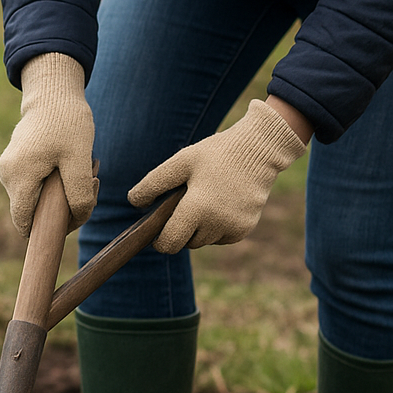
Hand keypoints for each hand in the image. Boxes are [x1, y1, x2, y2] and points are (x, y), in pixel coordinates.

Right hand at [0, 53, 98, 236]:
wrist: (52, 91)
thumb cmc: (67, 120)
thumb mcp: (79, 157)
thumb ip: (79, 192)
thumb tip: (77, 219)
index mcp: (18, 176)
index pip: (25, 223)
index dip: (50, 228)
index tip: (76, 212)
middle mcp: (7, 176)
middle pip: (34, 213)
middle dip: (64, 207)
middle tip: (91, 182)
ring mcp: (9, 170)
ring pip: (37, 200)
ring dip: (63, 194)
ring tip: (84, 169)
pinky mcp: (15, 165)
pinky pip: (35, 187)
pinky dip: (56, 183)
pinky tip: (71, 165)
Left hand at [128, 98, 308, 253]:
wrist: (259, 150)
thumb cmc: (215, 154)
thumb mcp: (180, 162)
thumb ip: (153, 183)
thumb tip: (133, 203)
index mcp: (197, 208)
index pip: (169, 243)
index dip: (160, 240)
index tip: (158, 230)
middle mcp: (217, 224)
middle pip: (186, 243)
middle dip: (181, 229)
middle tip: (186, 203)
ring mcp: (233, 228)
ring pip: (204, 241)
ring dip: (199, 228)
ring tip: (205, 199)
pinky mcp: (245, 230)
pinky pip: (221, 237)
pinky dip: (216, 227)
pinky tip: (221, 204)